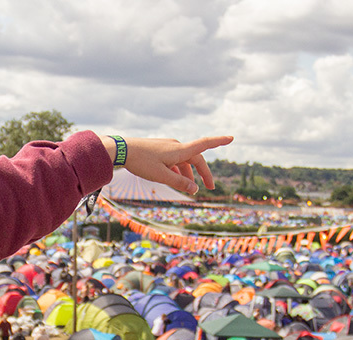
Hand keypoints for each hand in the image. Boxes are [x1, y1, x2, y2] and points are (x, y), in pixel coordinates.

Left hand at [102, 135, 232, 194]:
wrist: (121, 150)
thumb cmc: (141, 162)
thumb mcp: (162, 176)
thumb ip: (180, 183)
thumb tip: (195, 189)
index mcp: (180, 150)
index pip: (204, 144)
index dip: (219, 141)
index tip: (232, 137)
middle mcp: (176, 146)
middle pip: (196, 158)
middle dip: (203, 173)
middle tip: (209, 187)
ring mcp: (167, 147)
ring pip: (184, 160)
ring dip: (189, 173)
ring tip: (189, 188)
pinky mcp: (159, 150)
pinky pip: (174, 160)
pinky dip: (178, 170)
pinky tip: (173, 179)